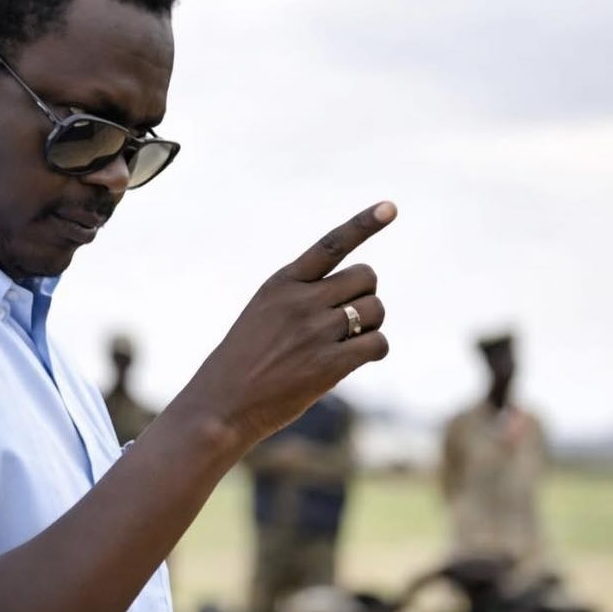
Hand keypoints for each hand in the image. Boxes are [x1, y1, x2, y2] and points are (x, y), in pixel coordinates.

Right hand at [186, 201, 395, 446]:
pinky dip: (375, 350)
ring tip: (346, 342)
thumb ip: (302, 297)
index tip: (390, 207)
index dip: (363, 224)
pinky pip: (377, 343)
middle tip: (349, 318)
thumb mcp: (263, 314)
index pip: (330, 245)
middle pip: (365, 277)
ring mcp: (315, 331)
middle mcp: (300, 301)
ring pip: (375, 310)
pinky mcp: (329, 363)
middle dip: (365, 295)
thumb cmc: (244, 361)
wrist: (222, 404)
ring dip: (371, 325)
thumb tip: (358, 299)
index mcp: (281, 283)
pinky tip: (356, 360)